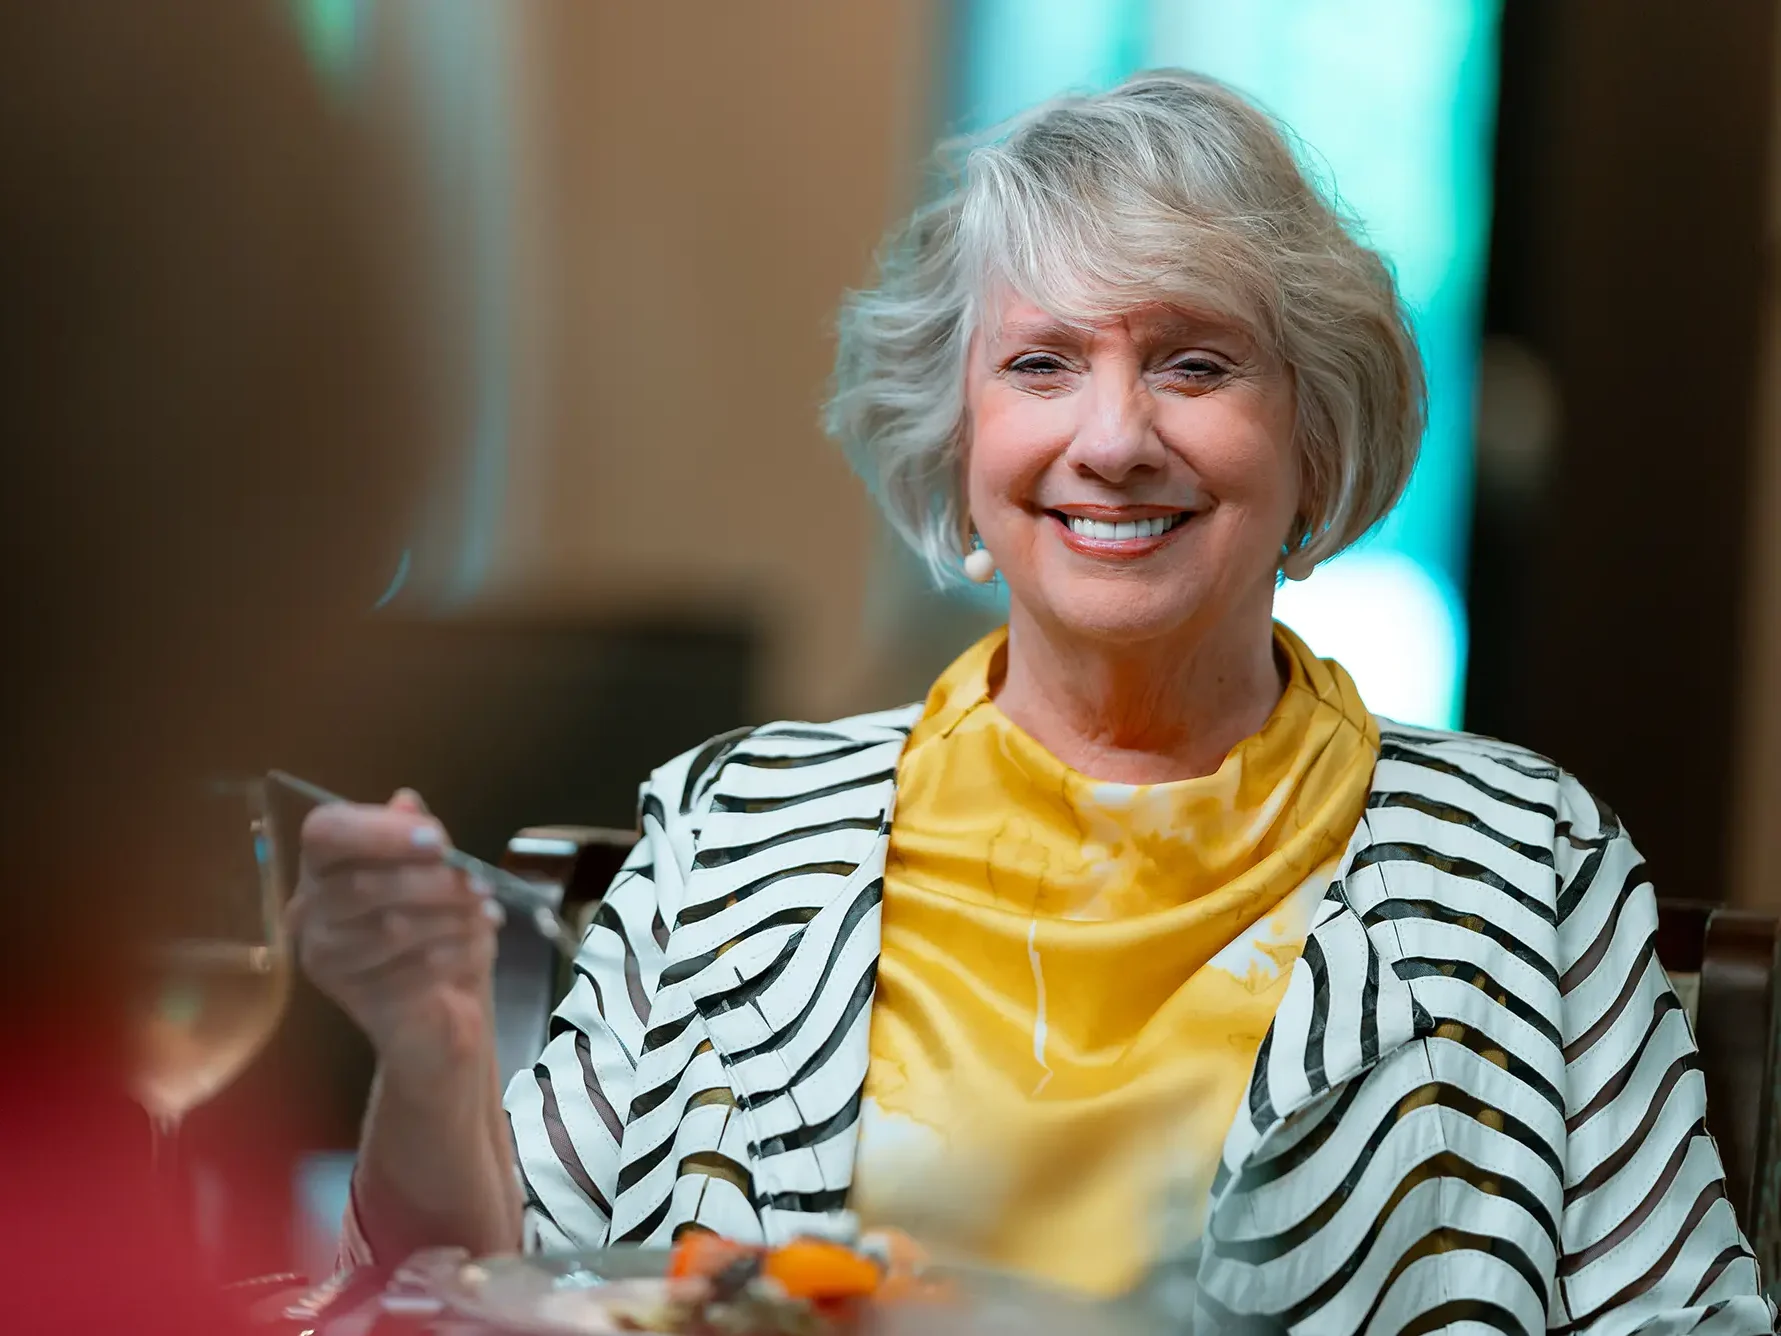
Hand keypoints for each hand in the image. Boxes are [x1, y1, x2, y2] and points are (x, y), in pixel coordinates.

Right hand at [288, 791, 500, 1092]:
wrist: (440, 1011)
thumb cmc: (434, 929)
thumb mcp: (436, 874)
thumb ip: (418, 836)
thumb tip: (406, 800)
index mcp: (324, 865)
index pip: (326, 832)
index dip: (381, 832)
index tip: (438, 841)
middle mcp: (310, 910)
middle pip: (362, 884)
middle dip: (434, 882)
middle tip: (482, 885)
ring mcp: (325, 958)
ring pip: (389, 928)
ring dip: (450, 918)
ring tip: (486, 916)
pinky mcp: (353, 998)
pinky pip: (408, 968)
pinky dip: (454, 952)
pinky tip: (477, 946)